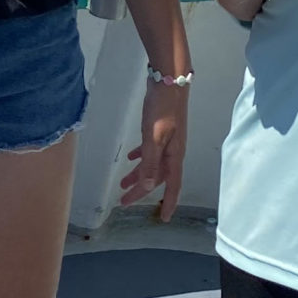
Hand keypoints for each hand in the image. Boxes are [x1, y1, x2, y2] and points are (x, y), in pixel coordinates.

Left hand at [119, 77, 187, 219]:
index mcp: (174, 155)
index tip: (163, 218)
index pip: (172, 185)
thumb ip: (150, 162)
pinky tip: (132, 157)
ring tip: (122, 184)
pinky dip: (141, 156)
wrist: (169, 80)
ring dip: (139, 174)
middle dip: (142, 191)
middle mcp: (173, 151)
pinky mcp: (160, 129)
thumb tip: (147, 186)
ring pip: (153, 164)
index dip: (168, 203)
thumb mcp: (153, 136)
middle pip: (158, 177)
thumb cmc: (162, 108)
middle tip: (124, 201)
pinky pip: (150, 150)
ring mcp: (168, 139)